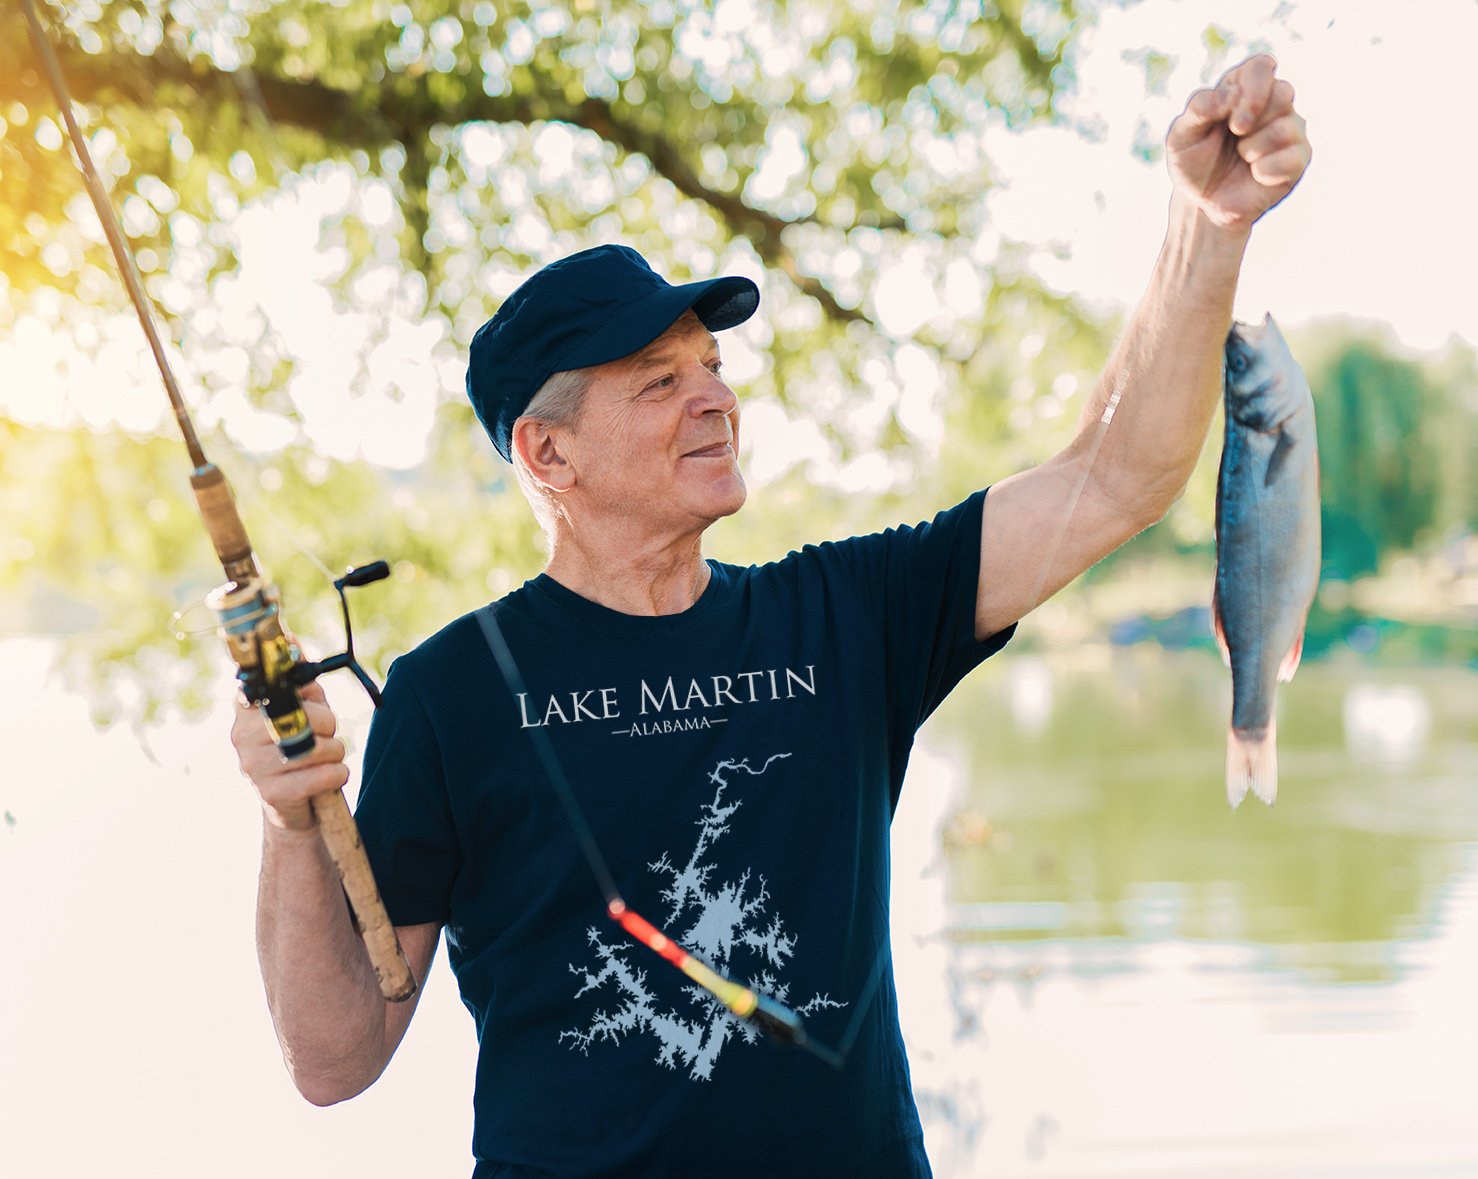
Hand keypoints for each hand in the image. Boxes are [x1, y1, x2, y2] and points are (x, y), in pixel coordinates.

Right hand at [231, 679, 347, 830]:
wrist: (291, 805)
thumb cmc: (299, 747)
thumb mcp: (302, 708)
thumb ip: (300, 678)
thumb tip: (292, 638)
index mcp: (246, 709)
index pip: (269, 683)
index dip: (299, 689)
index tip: (309, 694)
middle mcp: (242, 735)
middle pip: (304, 715)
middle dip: (328, 723)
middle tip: (326, 734)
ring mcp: (253, 766)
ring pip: (318, 746)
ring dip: (336, 751)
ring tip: (328, 757)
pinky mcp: (271, 793)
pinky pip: (323, 774)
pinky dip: (338, 773)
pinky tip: (330, 775)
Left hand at [1166, 54, 1310, 231]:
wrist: (1202, 203)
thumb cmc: (1193, 163)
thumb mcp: (1181, 135)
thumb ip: (1199, 108)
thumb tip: (1231, 94)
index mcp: (1244, 89)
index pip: (1262, 66)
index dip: (1253, 87)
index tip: (1233, 116)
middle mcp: (1273, 105)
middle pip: (1284, 91)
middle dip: (1254, 115)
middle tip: (1236, 134)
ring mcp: (1290, 130)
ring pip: (1287, 127)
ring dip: (1254, 147)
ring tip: (1242, 157)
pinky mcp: (1298, 159)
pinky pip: (1293, 157)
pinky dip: (1266, 170)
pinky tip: (1255, 175)